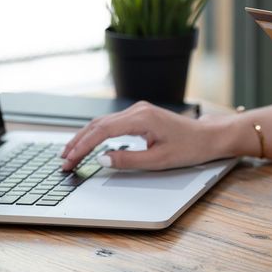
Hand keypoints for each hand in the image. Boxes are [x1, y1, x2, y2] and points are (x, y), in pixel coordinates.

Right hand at [61, 101, 228, 170]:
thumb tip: (101, 159)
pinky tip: (87, 143)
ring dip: (84, 138)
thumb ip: (128, 160)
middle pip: (97, 124)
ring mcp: (137, 110)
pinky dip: (96, 134)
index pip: (102, 131)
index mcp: (141, 118)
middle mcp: (136, 110)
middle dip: (78, 143)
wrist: (208, 137)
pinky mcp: (139, 115)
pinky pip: (111, 123)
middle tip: (63, 161)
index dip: (83, 147)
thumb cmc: (189, 148)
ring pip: (102, 122)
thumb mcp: (158, 160)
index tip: (70, 160)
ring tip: (70, 154)